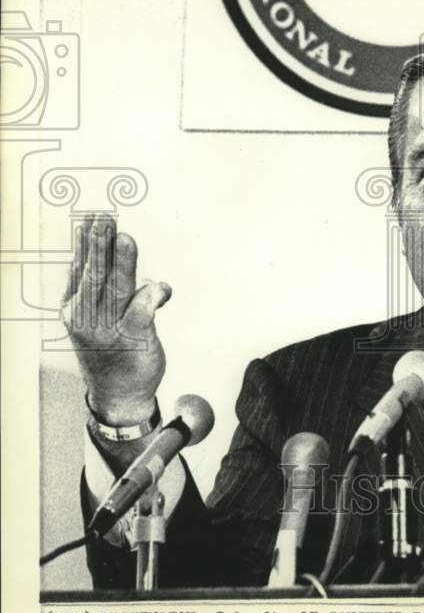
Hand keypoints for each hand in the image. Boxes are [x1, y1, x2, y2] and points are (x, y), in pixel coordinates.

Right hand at [62, 214, 171, 425]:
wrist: (119, 393)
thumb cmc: (110, 348)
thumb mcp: (95, 316)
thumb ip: (102, 287)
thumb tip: (110, 250)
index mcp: (75, 309)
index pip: (81, 269)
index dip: (87, 243)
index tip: (92, 219)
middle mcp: (87, 319)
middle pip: (95, 275)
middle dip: (100, 245)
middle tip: (105, 219)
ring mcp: (109, 330)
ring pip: (116, 289)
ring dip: (123, 262)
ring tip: (126, 238)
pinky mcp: (134, 339)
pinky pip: (142, 311)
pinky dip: (152, 294)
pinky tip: (160, 287)